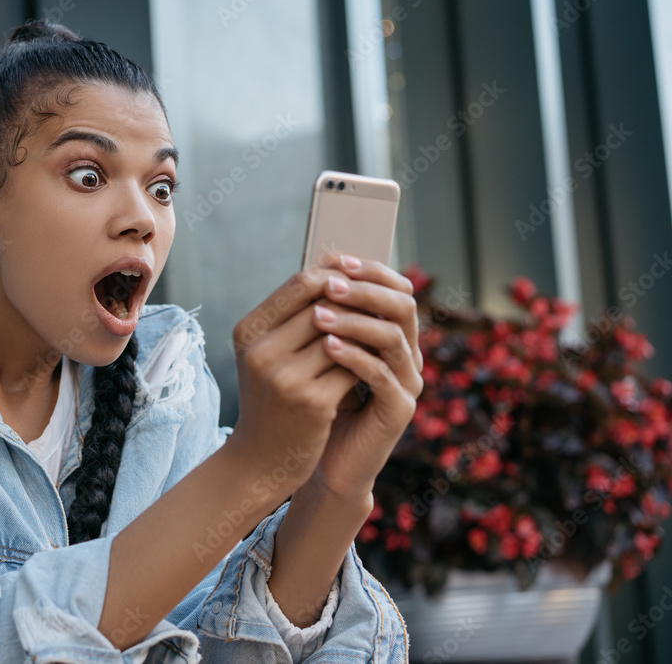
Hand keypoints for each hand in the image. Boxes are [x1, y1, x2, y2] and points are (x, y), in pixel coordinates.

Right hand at [227, 265, 364, 496]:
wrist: (260, 458)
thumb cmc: (270, 398)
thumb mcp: (267, 354)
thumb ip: (292, 316)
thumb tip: (336, 268)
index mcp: (248, 330)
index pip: (301, 283)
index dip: (337, 276)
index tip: (361, 281)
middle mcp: (261, 351)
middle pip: (325, 304)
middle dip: (358, 302)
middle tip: (382, 303)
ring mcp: (285, 377)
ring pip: (344, 334)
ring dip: (366, 332)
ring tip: (382, 331)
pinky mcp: (312, 402)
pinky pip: (353, 367)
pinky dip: (367, 362)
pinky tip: (376, 364)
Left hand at [306, 253, 423, 499]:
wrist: (323, 459)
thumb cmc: (318, 402)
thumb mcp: (318, 354)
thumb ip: (324, 318)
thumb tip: (311, 267)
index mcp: (392, 335)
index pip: (393, 288)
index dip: (368, 271)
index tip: (333, 259)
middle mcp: (407, 354)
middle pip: (402, 305)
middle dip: (364, 290)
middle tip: (330, 282)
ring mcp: (408, 382)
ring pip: (394, 337)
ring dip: (356, 321)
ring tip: (319, 314)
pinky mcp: (400, 409)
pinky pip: (383, 375)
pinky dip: (355, 357)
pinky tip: (327, 347)